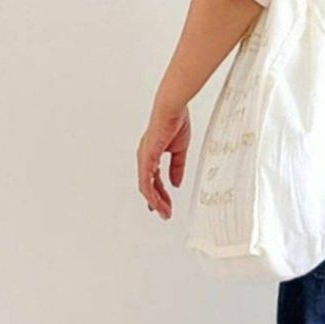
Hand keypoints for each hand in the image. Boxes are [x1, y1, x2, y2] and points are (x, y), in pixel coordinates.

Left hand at [137, 100, 189, 219]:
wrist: (172, 109)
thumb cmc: (175, 122)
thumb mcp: (179, 151)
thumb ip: (177, 168)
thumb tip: (176, 183)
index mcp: (152, 156)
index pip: (154, 180)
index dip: (159, 194)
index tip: (165, 206)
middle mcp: (145, 159)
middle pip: (149, 186)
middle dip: (158, 202)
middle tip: (166, 214)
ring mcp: (144, 158)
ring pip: (146, 187)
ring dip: (155, 201)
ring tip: (164, 212)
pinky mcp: (146, 157)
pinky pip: (146, 180)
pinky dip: (151, 192)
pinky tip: (156, 201)